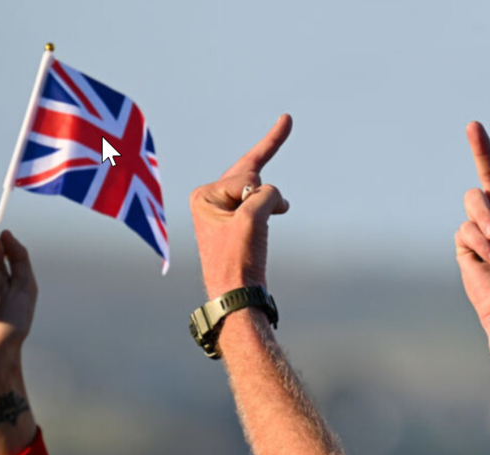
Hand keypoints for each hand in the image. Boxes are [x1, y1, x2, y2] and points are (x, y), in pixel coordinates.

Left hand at [190, 114, 292, 296]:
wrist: (238, 299)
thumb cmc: (239, 260)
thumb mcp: (253, 218)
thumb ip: (266, 194)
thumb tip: (275, 199)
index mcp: (204, 196)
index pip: (247, 178)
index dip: (262, 193)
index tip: (281, 152)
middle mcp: (209, 202)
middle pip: (249, 174)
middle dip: (266, 153)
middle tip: (286, 119)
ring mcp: (221, 214)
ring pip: (257, 191)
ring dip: (271, 198)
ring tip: (277, 186)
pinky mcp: (234, 227)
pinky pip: (258, 204)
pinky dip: (271, 205)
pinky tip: (281, 206)